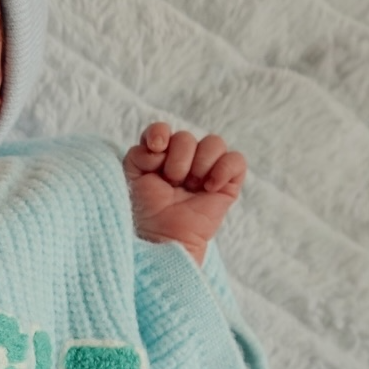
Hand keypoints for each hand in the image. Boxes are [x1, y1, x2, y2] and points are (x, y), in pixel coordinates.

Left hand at [122, 123, 245, 262]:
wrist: (163, 239)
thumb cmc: (146, 213)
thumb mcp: (131, 179)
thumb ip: (138, 154)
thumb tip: (161, 146)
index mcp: (160, 157)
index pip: (161, 130)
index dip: (159, 132)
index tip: (157, 148)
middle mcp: (184, 160)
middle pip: (186, 137)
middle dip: (177, 160)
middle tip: (172, 183)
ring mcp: (208, 170)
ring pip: (214, 142)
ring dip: (200, 164)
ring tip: (190, 187)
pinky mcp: (228, 184)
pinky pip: (236, 160)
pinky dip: (223, 170)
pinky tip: (209, 188)